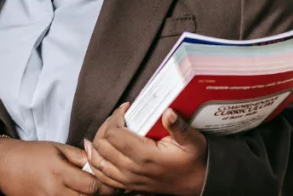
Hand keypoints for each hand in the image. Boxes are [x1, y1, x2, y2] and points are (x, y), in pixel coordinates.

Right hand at [0, 137, 117, 195]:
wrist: (4, 166)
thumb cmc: (33, 154)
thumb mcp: (58, 148)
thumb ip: (81, 156)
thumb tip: (101, 161)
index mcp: (59, 172)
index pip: (92, 186)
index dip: (107, 187)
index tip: (115, 183)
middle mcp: (54, 191)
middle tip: (109, 189)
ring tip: (92, 192)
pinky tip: (78, 194)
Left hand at [85, 104, 207, 195]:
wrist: (197, 183)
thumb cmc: (194, 160)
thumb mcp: (192, 140)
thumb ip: (178, 126)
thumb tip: (168, 112)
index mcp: (145, 156)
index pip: (114, 134)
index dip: (115, 117)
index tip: (125, 108)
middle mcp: (132, 170)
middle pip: (101, 145)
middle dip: (105, 126)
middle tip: (117, 117)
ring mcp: (128, 179)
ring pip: (97, 161)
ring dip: (97, 143)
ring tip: (105, 129)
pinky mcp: (127, 185)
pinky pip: (102, 175)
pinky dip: (95, 162)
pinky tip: (96, 151)